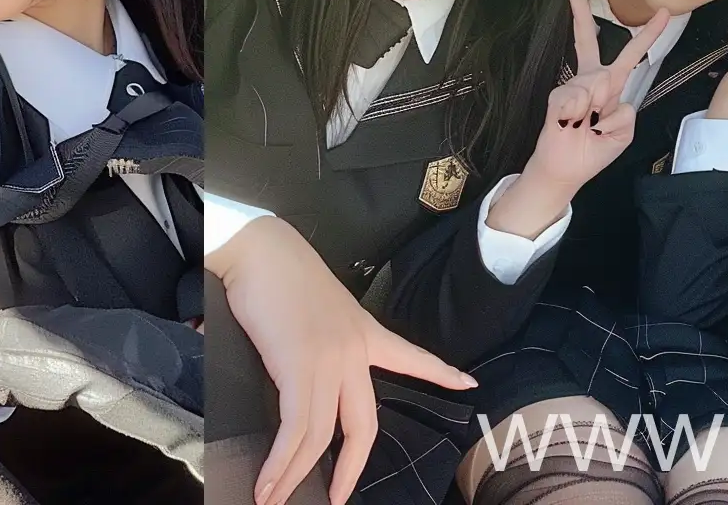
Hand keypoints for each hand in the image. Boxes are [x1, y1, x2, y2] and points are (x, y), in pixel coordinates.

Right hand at [211, 213, 473, 504]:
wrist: (258, 248)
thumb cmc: (276, 272)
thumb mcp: (310, 308)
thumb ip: (309, 343)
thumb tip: (283, 366)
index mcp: (363, 330)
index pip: (410, 355)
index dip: (440, 373)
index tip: (469, 382)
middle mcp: (354, 351)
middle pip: (363, 426)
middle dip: (349, 469)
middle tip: (337, 498)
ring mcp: (329, 362)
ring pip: (321, 436)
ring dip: (296, 475)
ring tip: (277, 499)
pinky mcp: (298, 370)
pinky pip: (295, 431)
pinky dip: (280, 464)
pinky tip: (270, 483)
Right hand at [493, 0, 673, 235]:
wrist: (568, 170)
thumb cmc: (594, 151)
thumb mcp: (623, 133)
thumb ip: (625, 112)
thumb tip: (603, 86)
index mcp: (610, 87)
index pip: (629, 56)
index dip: (647, 35)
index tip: (663, 13)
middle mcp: (591, 81)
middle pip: (588, 43)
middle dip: (581, 19)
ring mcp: (572, 87)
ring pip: (595, 84)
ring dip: (595, 110)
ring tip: (586, 125)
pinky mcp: (557, 98)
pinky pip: (576, 99)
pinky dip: (577, 116)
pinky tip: (571, 123)